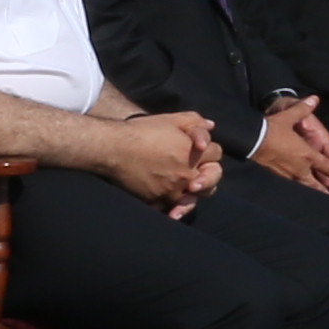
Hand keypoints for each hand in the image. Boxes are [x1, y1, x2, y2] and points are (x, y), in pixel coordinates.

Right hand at [99, 106, 219, 208]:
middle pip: (213, 178)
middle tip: (201, 173)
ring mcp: (172, 189)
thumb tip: (211, 126)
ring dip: (194, 194)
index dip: (209, 150)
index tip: (200, 150)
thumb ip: (195, 121)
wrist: (113, 148)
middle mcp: (187, 173)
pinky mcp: (156, 200)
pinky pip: (171, 208)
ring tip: (189, 191)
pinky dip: (173, 207)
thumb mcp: (171, 119)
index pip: (216, 153)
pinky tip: (172, 209)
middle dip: (210, 174)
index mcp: (194, 152)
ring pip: (195, 197)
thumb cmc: (142, 131)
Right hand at [258, 99, 328, 194]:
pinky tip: (299, 198)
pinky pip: (290, 188)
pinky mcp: (275, 178)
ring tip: (323, 204)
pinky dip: (298, 193)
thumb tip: (314, 98)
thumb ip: (303, 108)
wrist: (250, 140)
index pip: (328, 167)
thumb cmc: (271, 129)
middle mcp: (300, 168)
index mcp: (307, 154)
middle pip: (318, 184)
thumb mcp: (289, 117)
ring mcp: (287, 175)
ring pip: (305, 188)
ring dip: (315, 196)